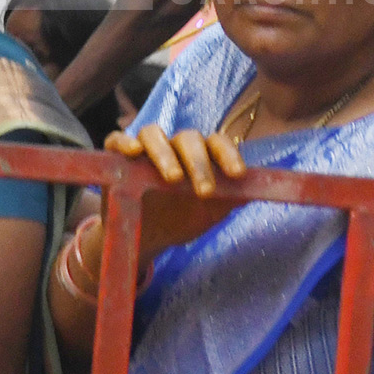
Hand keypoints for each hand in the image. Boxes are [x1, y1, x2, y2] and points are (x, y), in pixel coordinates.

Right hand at [104, 124, 246, 257]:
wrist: (146, 240)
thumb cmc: (181, 220)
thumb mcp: (208, 215)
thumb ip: (230, 199)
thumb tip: (257, 188)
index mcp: (200, 156)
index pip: (216, 143)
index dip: (228, 154)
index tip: (237, 174)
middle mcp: (174, 147)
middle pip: (187, 138)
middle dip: (198, 162)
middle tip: (203, 190)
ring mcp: (145, 151)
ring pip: (153, 133)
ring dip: (165, 152)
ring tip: (173, 177)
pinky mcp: (117, 158)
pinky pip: (117, 140)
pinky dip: (125, 141)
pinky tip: (134, 152)